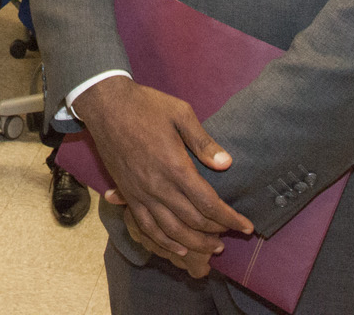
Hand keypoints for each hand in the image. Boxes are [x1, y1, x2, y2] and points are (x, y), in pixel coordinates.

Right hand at [72, 76, 251, 263]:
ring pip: (171, 230)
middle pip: (193, 220)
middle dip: (216, 232)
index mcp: (175, 166)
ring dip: (194, 243)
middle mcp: (158, 185)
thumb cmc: (145, 105)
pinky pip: (145, 226)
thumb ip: (203, 141)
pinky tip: (177, 249)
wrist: (106, 105)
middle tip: (232, 235)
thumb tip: (227, 164)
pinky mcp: (127, 193)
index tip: (246, 226)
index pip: (208, 203)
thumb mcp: (180, 113)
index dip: (230, 218)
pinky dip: (163, 242)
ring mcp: (140, 192)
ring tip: (211, 248)